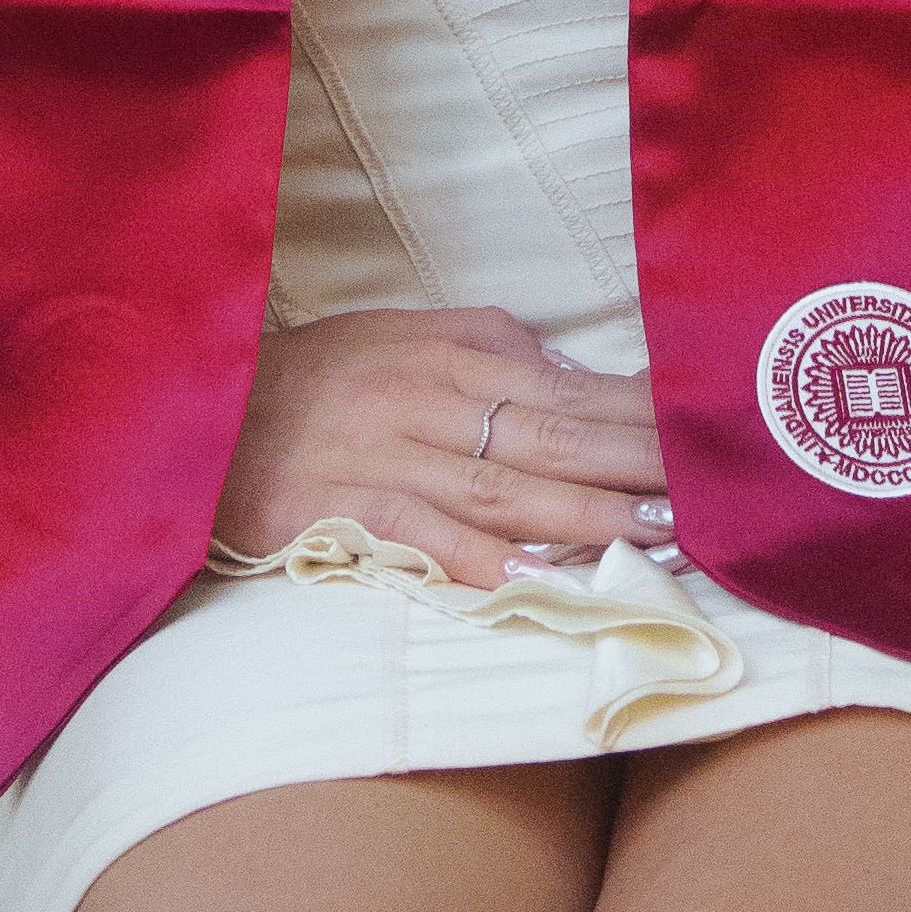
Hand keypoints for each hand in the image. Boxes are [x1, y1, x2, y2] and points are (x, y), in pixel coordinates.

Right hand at [215, 306, 670, 585]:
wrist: (202, 409)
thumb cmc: (314, 376)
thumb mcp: (404, 334)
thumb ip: (491, 350)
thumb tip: (575, 375)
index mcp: (448, 354)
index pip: (567, 388)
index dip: (638, 414)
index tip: (701, 432)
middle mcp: (427, 403)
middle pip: (552, 436)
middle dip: (636, 464)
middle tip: (708, 488)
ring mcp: (389, 461)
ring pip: (506, 490)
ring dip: (588, 515)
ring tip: (659, 534)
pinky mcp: (349, 514)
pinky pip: (429, 541)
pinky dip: (487, 560)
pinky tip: (542, 577)